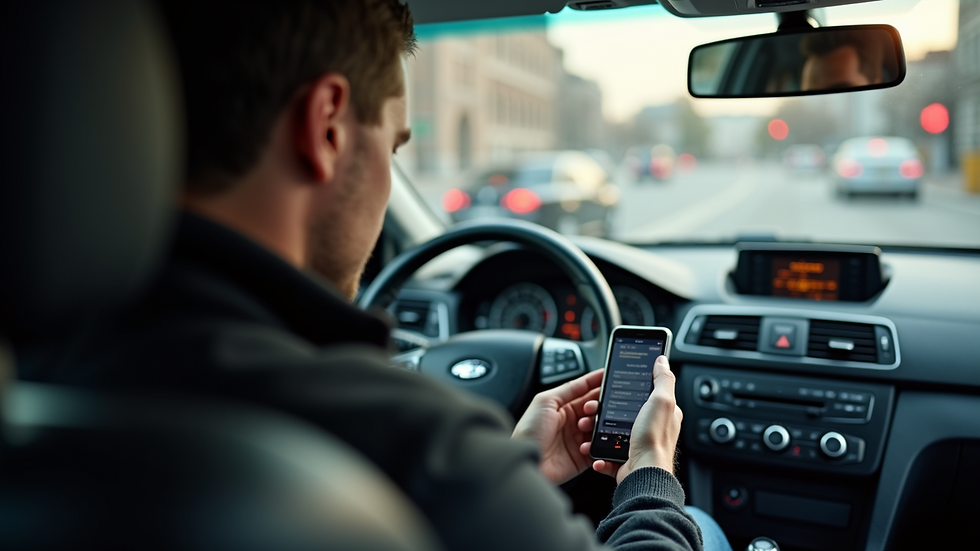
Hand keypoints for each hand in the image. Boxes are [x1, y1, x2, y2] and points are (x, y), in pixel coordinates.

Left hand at [512, 369, 602, 484]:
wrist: (528, 461)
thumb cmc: (529, 431)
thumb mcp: (545, 401)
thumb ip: (568, 389)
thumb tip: (588, 378)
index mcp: (563, 406)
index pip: (585, 391)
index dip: (598, 384)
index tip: (611, 378)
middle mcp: (572, 421)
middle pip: (596, 409)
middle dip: (599, 405)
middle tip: (594, 407)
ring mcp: (578, 438)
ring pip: (600, 428)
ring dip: (597, 425)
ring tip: (585, 425)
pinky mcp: (583, 457)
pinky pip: (599, 449)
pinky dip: (598, 445)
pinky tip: (586, 444)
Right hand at [585, 355, 681, 483]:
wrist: (643, 474)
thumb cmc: (653, 439)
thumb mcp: (661, 401)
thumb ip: (663, 379)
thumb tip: (662, 360)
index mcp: (662, 413)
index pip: (648, 392)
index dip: (632, 386)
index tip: (615, 382)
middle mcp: (651, 428)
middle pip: (625, 412)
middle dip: (606, 410)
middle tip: (594, 407)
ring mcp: (638, 444)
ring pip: (612, 432)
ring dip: (597, 431)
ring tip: (588, 429)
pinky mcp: (626, 460)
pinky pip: (608, 453)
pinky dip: (599, 453)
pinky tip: (596, 451)